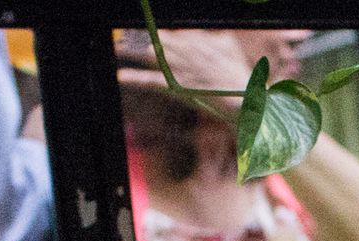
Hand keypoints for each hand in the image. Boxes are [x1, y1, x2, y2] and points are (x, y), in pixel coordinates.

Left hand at [118, 26, 254, 96]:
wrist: (245, 99)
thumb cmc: (238, 74)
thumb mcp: (228, 46)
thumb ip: (215, 34)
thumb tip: (205, 29)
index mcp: (195, 40)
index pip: (170, 29)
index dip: (151, 26)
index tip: (141, 23)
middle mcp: (185, 51)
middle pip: (154, 37)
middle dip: (136, 33)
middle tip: (118, 29)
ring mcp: (180, 69)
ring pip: (149, 54)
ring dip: (129, 49)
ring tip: (114, 43)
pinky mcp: (178, 88)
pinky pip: (152, 82)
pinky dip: (136, 79)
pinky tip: (120, 75)